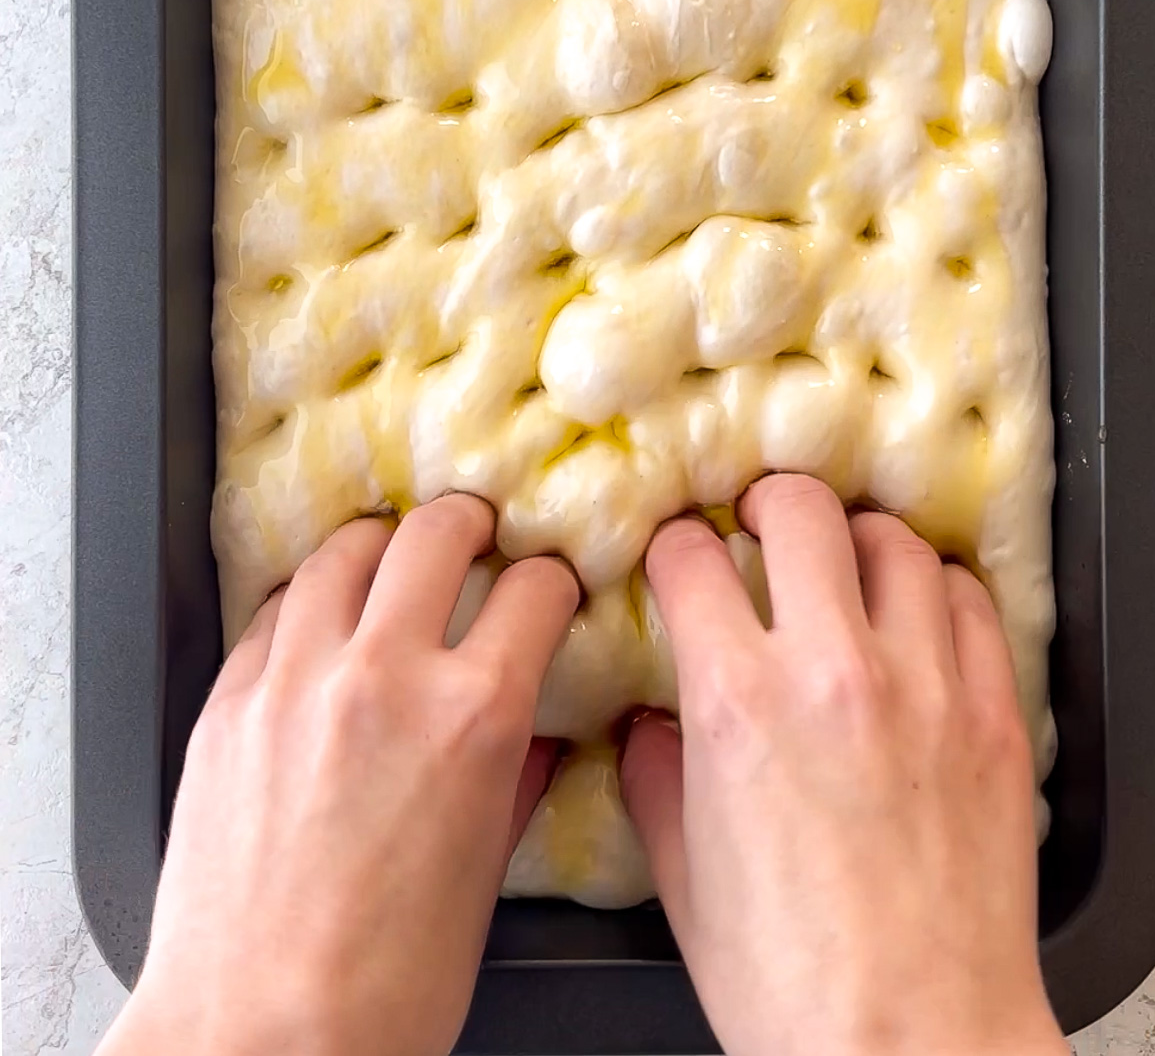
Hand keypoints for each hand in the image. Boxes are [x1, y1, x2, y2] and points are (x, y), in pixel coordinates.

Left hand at [98, 496, 577, 1055]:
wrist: (260, 1040)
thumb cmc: (388, 987)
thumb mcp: (486, 875)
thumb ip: (517, 781)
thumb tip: (539, 735)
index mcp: (474, 717)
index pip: (533, 591)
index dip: (552, 580)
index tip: (548, 585)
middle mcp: (386, 675)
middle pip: (436, 534)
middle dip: (470, 523)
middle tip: (476, 534)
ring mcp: (297, 681)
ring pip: (344, 552)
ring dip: (381, 545)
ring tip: (391, 557)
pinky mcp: (229, 703)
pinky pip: (273, 612)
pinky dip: (308, 601)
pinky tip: (319, 620)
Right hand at [621, 474, 1065, 1055]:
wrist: (913, 1045)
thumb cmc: (787, 981)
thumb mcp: (683, 877)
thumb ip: (654, 778)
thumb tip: (648, 728)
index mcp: (738, 702)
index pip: (691, 560)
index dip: (673, 547)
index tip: (678, 557)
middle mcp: (833, 669)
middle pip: (802, 512)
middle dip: (768, 502)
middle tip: (762, 521)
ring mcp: (926, 685)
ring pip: (895, 543)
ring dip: (858, 540)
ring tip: (846, 562)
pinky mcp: (994, 715)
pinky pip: (972, 603)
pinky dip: (938, 589)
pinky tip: (921, 611)